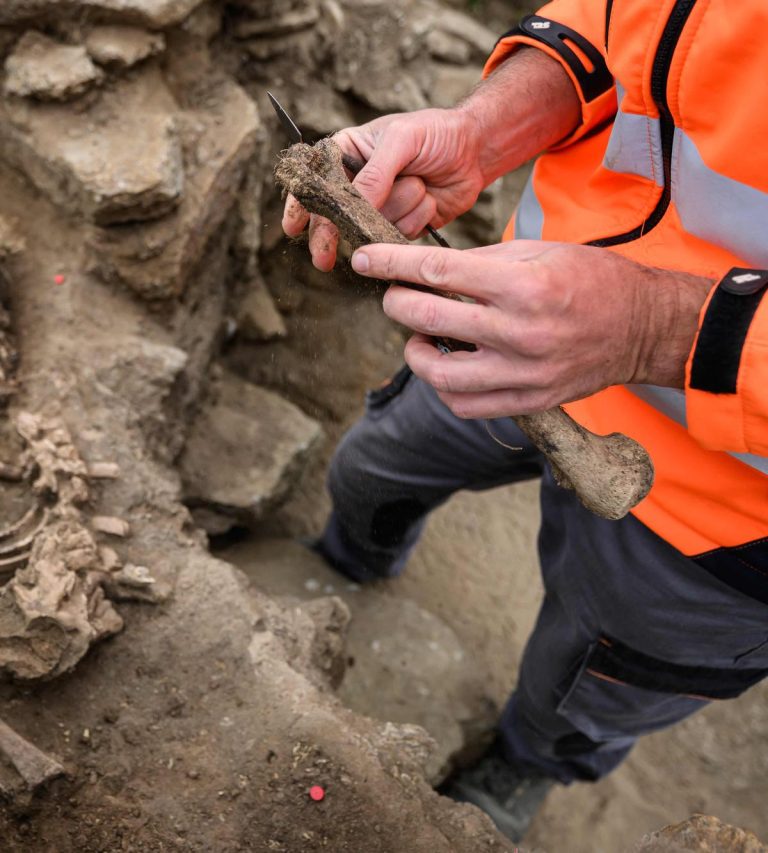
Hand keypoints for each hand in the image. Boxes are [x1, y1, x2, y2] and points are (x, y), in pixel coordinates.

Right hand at [282, 108, 485, 270]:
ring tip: (420, 184)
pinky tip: (428, 200)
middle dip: (329, 236)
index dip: (301, 205)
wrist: (475, 151)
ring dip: (400, 210)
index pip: (315, 182)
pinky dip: (415, 220)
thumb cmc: (436, 133)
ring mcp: (379, 208)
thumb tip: (353, 204)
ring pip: (373, 228)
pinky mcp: (401, 227)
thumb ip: (375, 172)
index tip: (293, 227)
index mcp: (347, 154)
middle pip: (333, 218)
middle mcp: (359, 184)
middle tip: (323, 259)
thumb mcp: (402, 140)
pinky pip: (398, 237)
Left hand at [349, 240, 713, 417]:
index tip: (365, 260)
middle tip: (393, 296)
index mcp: (523, 285)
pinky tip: (445, 365)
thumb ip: (482, 262)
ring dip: (414, 352)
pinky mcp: (528, 401)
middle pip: (428, 319)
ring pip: (438, 374)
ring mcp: (523, 373)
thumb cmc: (592, 280)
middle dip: (396, 303)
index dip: (392, 264)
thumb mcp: (541, 251)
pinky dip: (443, 386)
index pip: (438, 271)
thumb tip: (429, 270)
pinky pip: (464, 404)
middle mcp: (519, 332)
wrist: (642, 328)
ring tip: (418, 337)